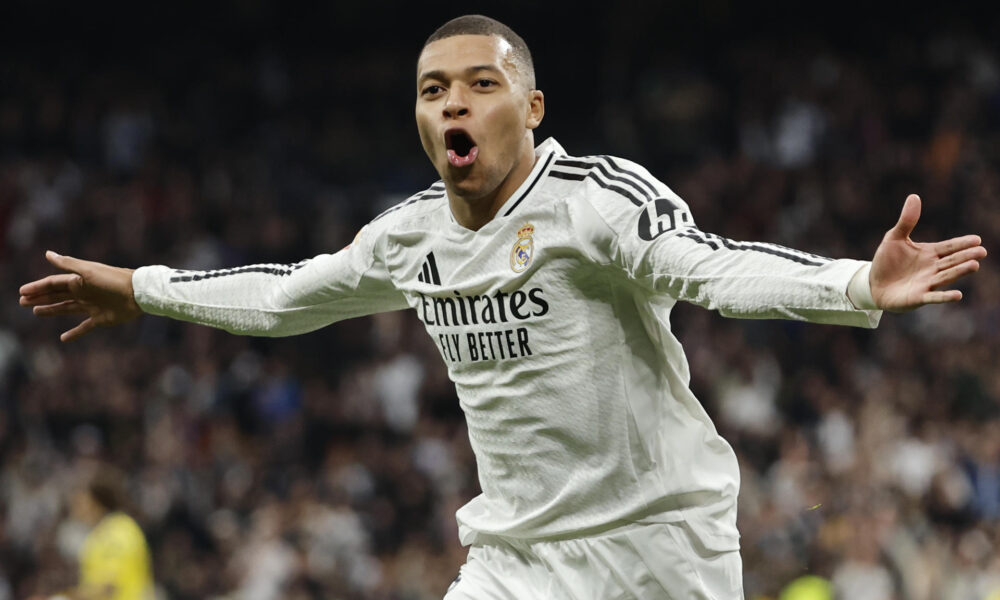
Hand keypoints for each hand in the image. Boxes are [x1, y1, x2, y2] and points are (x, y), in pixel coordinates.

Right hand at [19, 251, 141, 341]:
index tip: (22, 292)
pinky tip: (63, 338)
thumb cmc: (113, 280)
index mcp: (79, 280)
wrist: (138, 293)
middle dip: (40, 298)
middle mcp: (84, 292)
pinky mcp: (101, 319)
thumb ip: (68, 264)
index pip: (53, 284)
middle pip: (57, 295)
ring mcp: (92, 306)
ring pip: (66, 308)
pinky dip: (74, 333)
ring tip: (35, 312)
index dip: (37, 287)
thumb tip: (47, 253)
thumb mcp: (88, 271)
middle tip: (22, 302)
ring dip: (51, 310)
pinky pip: (84, 327)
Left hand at [870, 194, 986, 310]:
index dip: (961, 243)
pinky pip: (933, 297)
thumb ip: (906, 221)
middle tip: (981, 251)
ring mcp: (927, 283)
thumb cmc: (887, 261)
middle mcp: (932, 268)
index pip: (949, 247)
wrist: (873, 285)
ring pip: (946, 276)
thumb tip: (914, 196)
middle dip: (966, 256)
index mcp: (929, 253)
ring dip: (960, 272)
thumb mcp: (894, 238)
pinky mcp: (918, 297)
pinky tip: (958, 295)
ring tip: (974, 266)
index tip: (976, 239)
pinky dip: (945, 296)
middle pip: (952, 261)